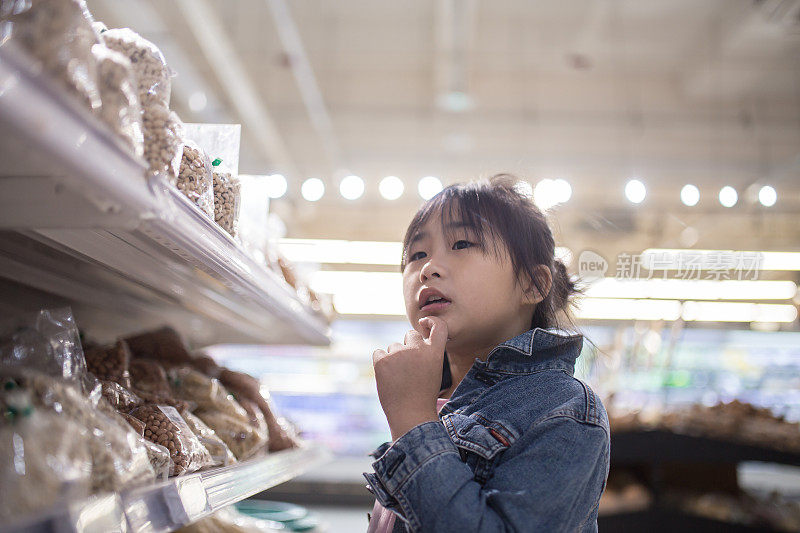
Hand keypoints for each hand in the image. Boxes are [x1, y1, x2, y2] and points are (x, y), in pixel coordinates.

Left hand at [372, 316, 448, 439]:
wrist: (411, 415)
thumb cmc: (423, 396)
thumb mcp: (433, 372)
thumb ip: (425, 354)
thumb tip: (410, 339)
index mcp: (435, 352)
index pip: (439, 326)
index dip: (430, 322)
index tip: (424, 323)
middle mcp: (417, 349)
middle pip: (410, 335)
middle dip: (408, 346)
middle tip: (409, 368)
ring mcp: (399, 353)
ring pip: (393, 347)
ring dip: (394, 358)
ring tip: (399, 379)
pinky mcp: (382, 360)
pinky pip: (378, 353)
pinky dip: (381, 362)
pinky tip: (387, 377)